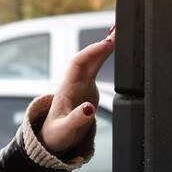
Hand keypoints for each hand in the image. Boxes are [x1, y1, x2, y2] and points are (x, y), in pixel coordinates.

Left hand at [39, 26, 114, 157]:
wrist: (53, 139)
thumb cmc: (56, 135)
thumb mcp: (64, 131)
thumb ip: (76, 120)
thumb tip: (89, 109)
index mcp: (67, 90)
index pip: (79, 63)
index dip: (92, 52)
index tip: (106, 43)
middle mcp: (74, 83)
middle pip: (87, 58)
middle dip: (101, 44)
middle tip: (118, 31)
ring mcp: (81, 85)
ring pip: (93, 61)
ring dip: (104, 47)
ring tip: (118, 34)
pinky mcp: (88, 89)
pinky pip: (97, 67)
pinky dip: (105, 56)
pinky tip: (113, 46)